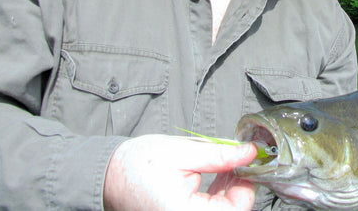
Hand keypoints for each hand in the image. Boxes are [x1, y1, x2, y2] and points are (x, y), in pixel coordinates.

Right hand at [104, 134, 257, 210]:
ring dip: (232, 188)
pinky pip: (211, 210)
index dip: (248, 185)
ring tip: (228, 162)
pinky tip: (219, 174)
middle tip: (241, 157)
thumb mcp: (181, 152)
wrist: (108, 175)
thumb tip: (249, 153)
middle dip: (241, 184)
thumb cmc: (137, 163)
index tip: (250, 160)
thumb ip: (219, 155)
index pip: (236, 209)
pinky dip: (220, 193)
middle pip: (231, 210)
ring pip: (224, 210)